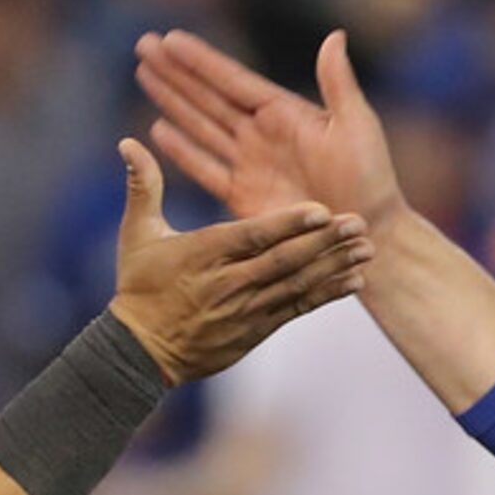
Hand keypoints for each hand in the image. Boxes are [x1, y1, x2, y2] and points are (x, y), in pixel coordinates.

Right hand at [107, 137, 371, 383]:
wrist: (142, 353)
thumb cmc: (140, 286)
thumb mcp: (137, 235)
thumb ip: (143, 186)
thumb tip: (128, 142)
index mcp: (204, 255)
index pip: (252, 237)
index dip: (287, 224)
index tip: (319, 209)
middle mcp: (230, 283)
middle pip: (284, 261)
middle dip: (324, 242)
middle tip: (358, 224)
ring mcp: (247, 310)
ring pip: (297, 286)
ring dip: (334, 267)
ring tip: (367, 250)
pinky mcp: (258, 330)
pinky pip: (298, 310)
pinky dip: (327, 295)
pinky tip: (354, 281)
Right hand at [135, 29, 405, 234]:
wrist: (369, 233)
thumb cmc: (371, 179)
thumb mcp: (357, 125)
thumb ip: (338, 84)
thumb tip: (334, 35)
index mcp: (285, 112)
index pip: (232, 79)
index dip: (200, 60)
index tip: (170, 38)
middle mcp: (262, 133)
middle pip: (208, 95)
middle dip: (175, 71)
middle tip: (143, 45)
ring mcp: (250, 164)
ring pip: (200, 124)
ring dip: (172, 100)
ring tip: (143, 74)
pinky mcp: (244, 196)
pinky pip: (206, 168)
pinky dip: (183, 150)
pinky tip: (158, 129)